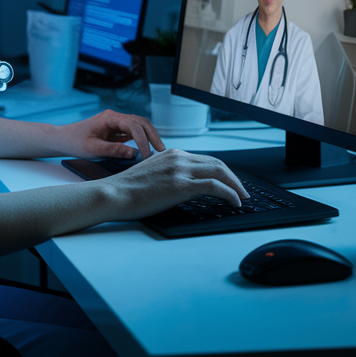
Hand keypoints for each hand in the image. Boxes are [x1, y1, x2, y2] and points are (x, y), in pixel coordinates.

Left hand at [58, 109, 164, 159]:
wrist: (63, 139)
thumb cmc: (75, 142)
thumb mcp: (94, 149)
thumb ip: (115, 150)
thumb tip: (135, 153)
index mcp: (109, 117)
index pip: (133, 126)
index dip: (142, 141)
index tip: (145, 155)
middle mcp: (115, 117)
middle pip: (140, 122)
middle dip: (152, 136)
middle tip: (161, 151)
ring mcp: (116, 122)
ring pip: (139, 126)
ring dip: (149, 136)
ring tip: (156, 150)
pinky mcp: (115, 130)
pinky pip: (132, 132)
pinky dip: (141, 140)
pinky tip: (146, 149)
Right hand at [103, 148, 250, 215]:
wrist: (113, 194)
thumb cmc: (126, 190)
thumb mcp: (150, 174)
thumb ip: (167, 174)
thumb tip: (181, 186)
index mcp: (170, 154)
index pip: (205, 159)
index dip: (222, 172)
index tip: (229, 183)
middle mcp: (178, 157)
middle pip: (217, 163)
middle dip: (233, 178)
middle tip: (242, 191)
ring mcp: (180, 170)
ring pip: (220, 172)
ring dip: (236, 186)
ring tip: (242, 198)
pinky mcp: (181, 184)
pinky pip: (216, 187)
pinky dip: (230, 194)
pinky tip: (235, 203)